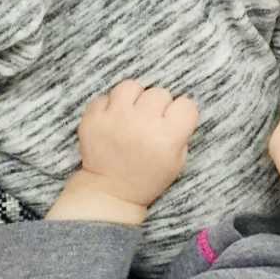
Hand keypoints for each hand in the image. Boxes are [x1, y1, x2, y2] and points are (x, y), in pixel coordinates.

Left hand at [77, 80, 199, 206]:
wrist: (110, 191)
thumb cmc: (147, 176)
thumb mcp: (177, 161)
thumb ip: (182, 131)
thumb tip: (176, 105)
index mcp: (167, 139)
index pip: (186, 105)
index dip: (181, 112)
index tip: (174, 120)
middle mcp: (142, 125)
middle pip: (160, 93)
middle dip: (158, 106)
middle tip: (150, 122)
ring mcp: (115, 119)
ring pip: (131, 86)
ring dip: (134, 98)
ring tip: (131, 115)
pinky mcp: (93, 118)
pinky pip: (106, 95)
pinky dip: (110, 106)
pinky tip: (113, 120)